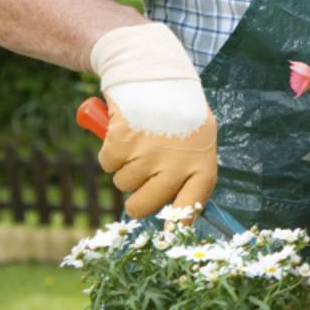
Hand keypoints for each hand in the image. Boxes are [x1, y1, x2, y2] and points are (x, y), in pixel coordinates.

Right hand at [90, 23, 217, 217]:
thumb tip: (175, 214)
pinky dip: (109, 150)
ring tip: (142, 138)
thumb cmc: (178, 110)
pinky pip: (106, 164)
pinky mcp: (123, 142)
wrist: (155, 71)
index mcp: (202, 163)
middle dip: (137, 196)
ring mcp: (150, 154)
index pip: (191, 206)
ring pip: (122, 184)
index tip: (166, 238)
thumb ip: (188, 171)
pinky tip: (126, 129)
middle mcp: (178, 163)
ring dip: (124, 166)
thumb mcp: (196, 138)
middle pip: (145, 206)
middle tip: (143, 173)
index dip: (176, 225)